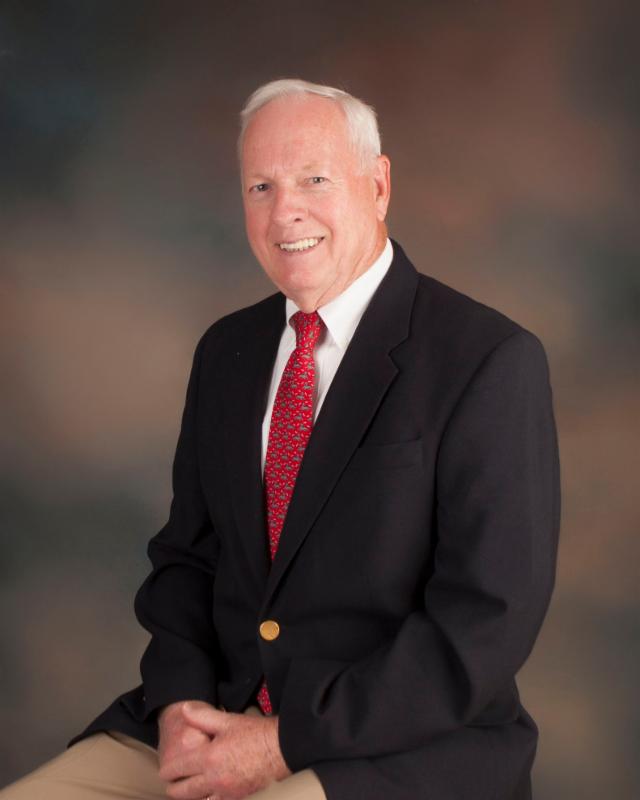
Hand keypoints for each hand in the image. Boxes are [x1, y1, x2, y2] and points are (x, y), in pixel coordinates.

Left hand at [158, 702, 291, 799]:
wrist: (280, 749)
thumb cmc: (255, 733)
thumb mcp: (227, 721)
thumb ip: (203, 716)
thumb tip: (184, 709)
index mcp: (208, 758)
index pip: (179, 768)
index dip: (168, 771)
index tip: (164, 772)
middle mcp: (214, 779)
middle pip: (185, 792)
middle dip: (174, 789)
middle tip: (170, 786)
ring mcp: (225, 792)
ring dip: (190, 797)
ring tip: (187, 793)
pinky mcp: (237, 797)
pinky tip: (208, 797)